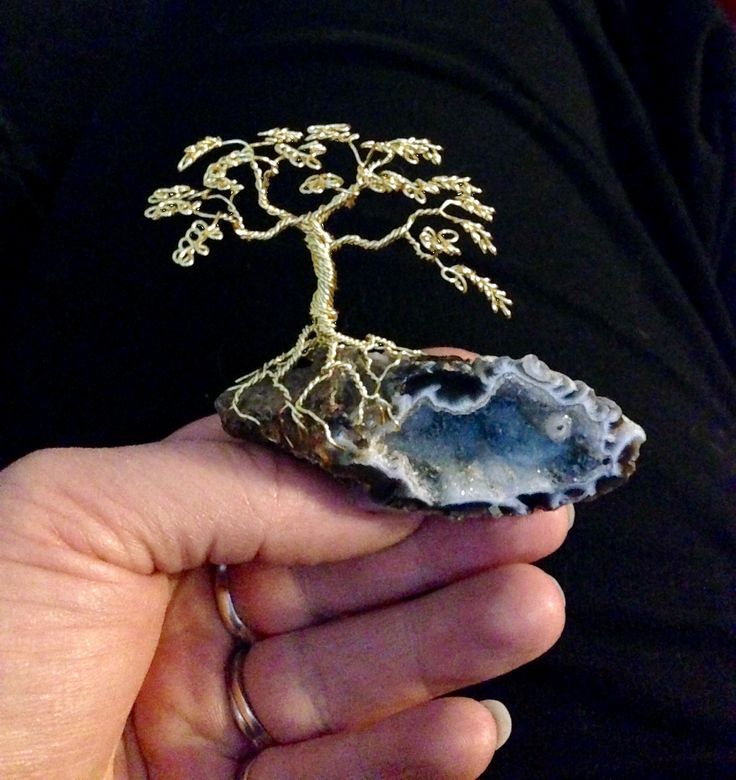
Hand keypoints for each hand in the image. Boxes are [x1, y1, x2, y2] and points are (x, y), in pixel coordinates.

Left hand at [0, 415, 567, 778]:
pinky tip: (470, 728)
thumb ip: (224, 479)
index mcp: (165, 531)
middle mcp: (205, 614)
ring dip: (452, 644)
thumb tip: (365, 484)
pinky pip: (342, 779)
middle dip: (444, 546)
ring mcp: (227, 718)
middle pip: (349, 574)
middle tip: (537, 518)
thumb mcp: (79, 515)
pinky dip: (410, 756)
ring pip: (362, 673)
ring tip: (532, 608)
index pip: (299, 480)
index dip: (384, 455)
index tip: (469, 426)